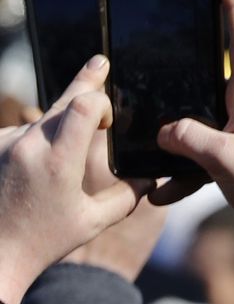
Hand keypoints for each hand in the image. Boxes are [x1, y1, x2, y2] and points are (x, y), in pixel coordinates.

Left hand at [0, 59, 151, 303]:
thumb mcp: (95, 221)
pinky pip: (22, 132)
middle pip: (63, 100)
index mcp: (59, 161)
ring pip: (43, 118)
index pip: (83, 104)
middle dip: (85, 82)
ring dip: (59, 125)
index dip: (100, 99)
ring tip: (65, 155)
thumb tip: (149, 176)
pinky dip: (36, 140)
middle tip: (100, 62)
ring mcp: (5, 145)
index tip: (108, 117)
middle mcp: (28, 146)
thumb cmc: (43, 241)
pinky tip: (37, 168)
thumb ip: (128, 194)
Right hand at [152, 0, 233, 268]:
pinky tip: (163, 197)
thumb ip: (187, 138)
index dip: (233, 2)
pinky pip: (204, 156)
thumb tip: (165, 130)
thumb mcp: (222, 157)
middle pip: (218, 72)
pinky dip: (184, 174)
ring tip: (157, 164)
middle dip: (196, 60)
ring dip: (179, 143)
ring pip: (202, 122)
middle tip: (180, 30)